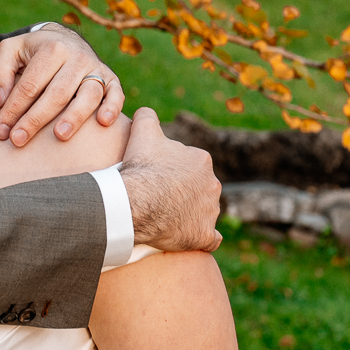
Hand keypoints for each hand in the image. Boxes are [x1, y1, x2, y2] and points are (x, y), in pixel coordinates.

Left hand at [0, 24, 125, 146]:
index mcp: (51, 48)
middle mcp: (76, 57)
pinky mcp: (110, 78)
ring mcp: (96, 68)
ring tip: (59, 136)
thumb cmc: (33, 51)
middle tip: (18, 140)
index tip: (1, 131)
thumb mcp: (11, 50)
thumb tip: (2, 100)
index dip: (13, 109)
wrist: (64, 38)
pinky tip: (102, 122)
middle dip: (36, 119)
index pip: (30, 85)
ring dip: (74, 117)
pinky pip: (116, 93)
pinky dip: (112, 107)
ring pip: (88, 95)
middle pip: (57, 93)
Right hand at [118, 108, 221, 251]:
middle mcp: (213, 185)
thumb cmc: (141, 168)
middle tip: (160, 199)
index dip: (173, 171)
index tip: (156, 178)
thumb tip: (146, 111)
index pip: (190, 165)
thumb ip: (147, 116)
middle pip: (199, 188)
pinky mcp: (205, 236)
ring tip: (168, 219)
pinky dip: (203, 238)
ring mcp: (211, 212)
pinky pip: (210, 238)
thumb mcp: (142, 132)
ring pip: (204, 212)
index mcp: (201, 161)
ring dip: (191, 215)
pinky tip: (189, 237)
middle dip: (184, 193)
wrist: (137, 202)